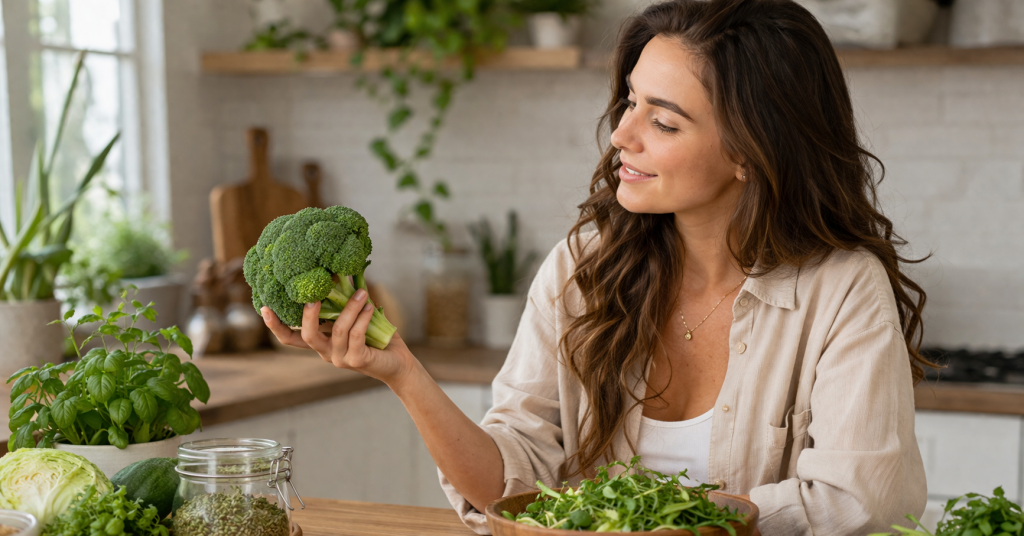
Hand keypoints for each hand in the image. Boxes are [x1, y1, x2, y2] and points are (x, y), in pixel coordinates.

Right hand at [261, 290, 417, 388]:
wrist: (398, 363)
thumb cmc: (376, 338)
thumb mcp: (357, 316)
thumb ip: (344, 300)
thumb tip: (339, 271)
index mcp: (321, 342)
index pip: (291, 338)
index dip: (276, 326)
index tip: (264, 307)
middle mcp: (326, 353)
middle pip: (307, 337)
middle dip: (308, 315)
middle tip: (313, 296)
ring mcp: (341, 359)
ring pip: (337, 331)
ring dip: (349, 309)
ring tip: (361, 294)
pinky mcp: (357, 361)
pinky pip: (355, 337)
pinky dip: (362, 319)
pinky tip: (370, 307)